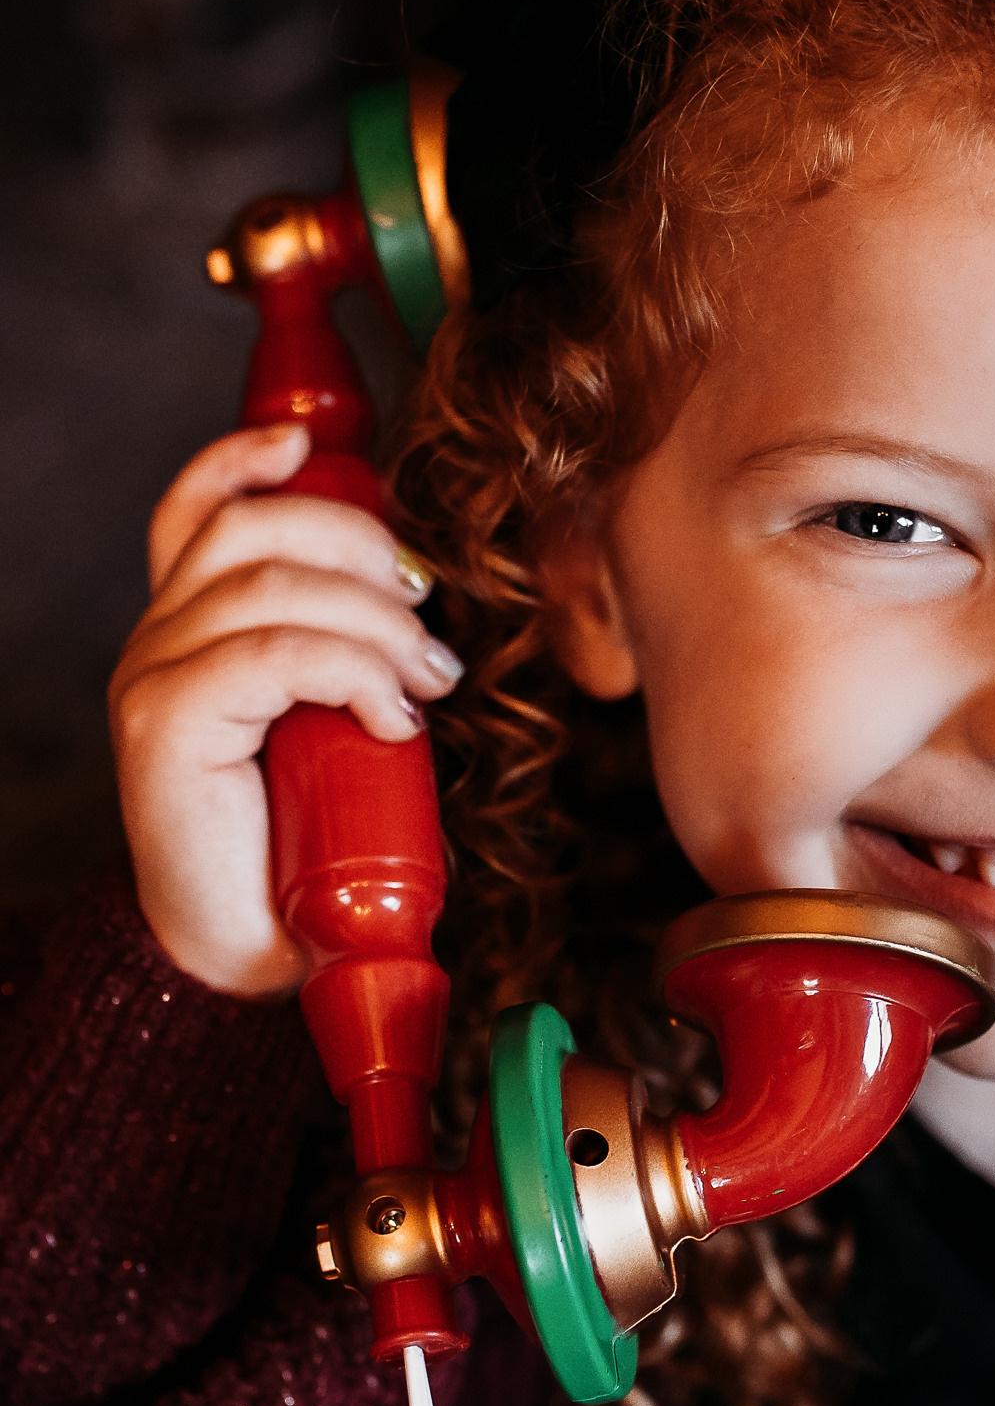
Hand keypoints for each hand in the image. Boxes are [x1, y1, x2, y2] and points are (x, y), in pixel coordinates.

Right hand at [109, 424, 461, 997]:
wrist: (247, 957)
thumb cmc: (302, 853)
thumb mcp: (335, 732)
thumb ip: (346, 664)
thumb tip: (427, 613)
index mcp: (192, 631)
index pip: (201, 511)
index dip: (249, 459)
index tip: (314, 448)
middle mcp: (160, 642)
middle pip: (254, 527)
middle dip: (362, 550)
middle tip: (428, 621)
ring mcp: (155, 679)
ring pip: (275, 586)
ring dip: (377, 623)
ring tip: (427, 683)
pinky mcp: (168, 724)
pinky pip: (274, 655)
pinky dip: (352, 672)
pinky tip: (393, 719)